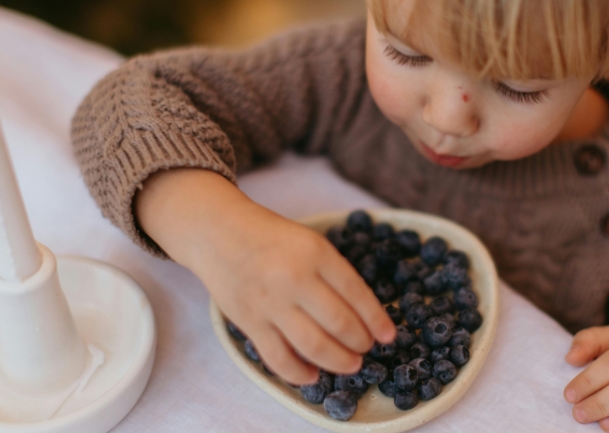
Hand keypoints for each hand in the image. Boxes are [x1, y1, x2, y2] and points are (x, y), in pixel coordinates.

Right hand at [136, 169, 396, 385]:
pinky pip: (278, 358)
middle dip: (361, 343)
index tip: (389, 335)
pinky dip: (299, 373)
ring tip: (350, 364)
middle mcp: (294, 278)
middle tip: (366, 348)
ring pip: (314, 346)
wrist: (219, 232)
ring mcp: (270, 303)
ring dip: (339, 361)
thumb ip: (335, 274)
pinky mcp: (249, 322)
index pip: (357, 293)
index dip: (377, 320)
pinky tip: (313, 375)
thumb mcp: (311, 242)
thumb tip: (365, 315)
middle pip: (340, 324)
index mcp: (316, 253)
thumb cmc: (272, 238)